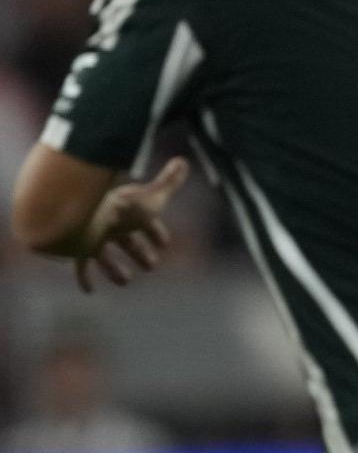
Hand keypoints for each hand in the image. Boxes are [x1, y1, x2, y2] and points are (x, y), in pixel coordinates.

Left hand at [73, 157, 190, 292]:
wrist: (81, 216)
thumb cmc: (119, 209)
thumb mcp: (151, 198)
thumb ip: (169, 183)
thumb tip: (183, 161)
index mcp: (127, 211)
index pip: (146, 223)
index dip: (157, 234)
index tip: (164, 244)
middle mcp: (109, 223)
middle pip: (126, 240)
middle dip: (140, 252)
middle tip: (151, 265)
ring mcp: (93, 236)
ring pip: (105, 255)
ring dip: (115, 269)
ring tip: (125, 281)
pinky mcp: (79, 249)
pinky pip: (82, 267)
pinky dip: (85, 279)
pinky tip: (89, 291)